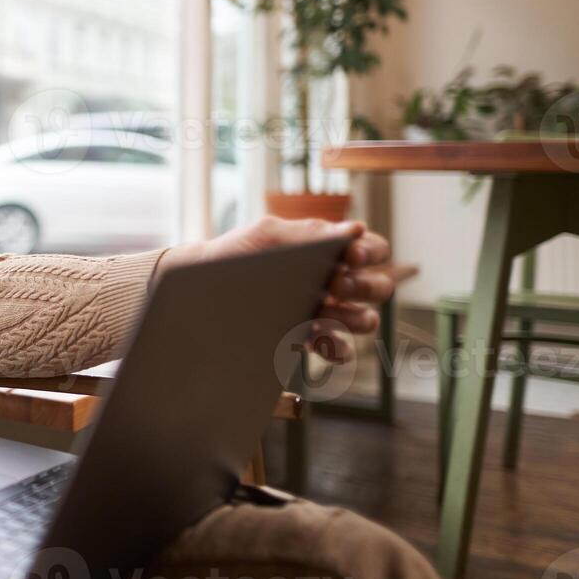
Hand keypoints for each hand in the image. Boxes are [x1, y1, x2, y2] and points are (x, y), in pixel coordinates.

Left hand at [156, 216, 393, 362]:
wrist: (201, 290)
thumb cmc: (235, 254)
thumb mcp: (267, 235)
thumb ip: (309, 233)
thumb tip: (355, 229)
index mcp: (327, 251)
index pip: (372, 249)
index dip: (371, 252)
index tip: (352, 256)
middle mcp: (332, 283)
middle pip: (377, 287)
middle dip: (365, 286)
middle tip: (336, 284)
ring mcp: (323, 312)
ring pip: (364, 320)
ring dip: (357, 318)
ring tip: (328, 314)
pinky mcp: (309, 338)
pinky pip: (339, 349)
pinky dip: (337, 348)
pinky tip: (320, 341)